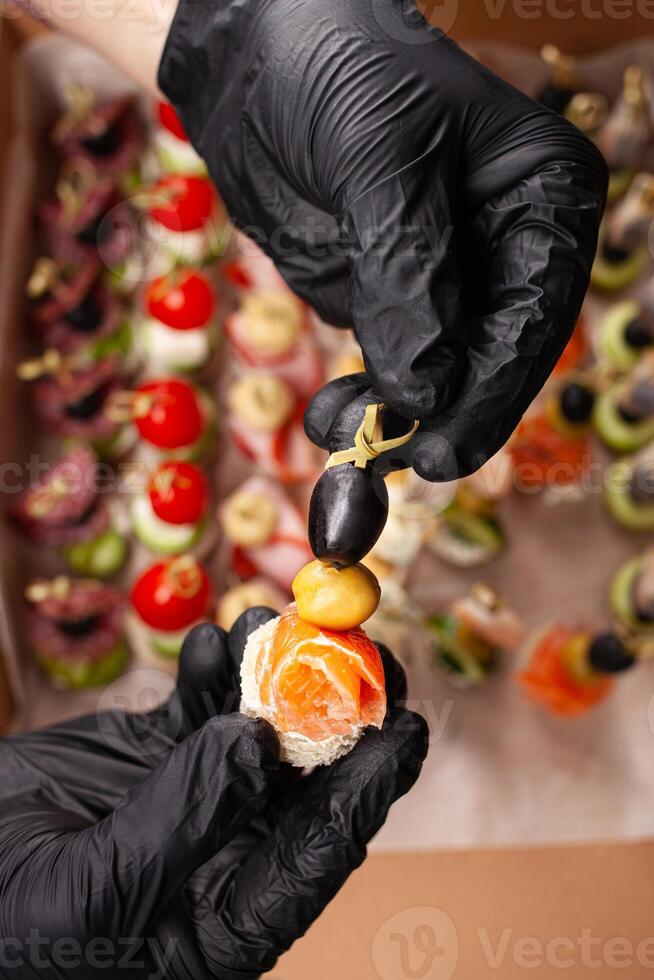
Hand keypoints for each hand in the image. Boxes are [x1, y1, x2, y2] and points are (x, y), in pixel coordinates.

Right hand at [0, 610, 425, 978]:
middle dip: (337, 708)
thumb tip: (260, 743)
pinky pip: (197, 704)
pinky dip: (207, 668)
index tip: (408, 728)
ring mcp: (192, 794)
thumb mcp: (99, 893)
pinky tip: (211, 642)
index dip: (371, 787)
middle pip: (307, 776)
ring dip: (271, 670)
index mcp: (230, 916)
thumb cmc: (10, 933)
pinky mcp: (153, 753)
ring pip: (256, 725)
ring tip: (273, 623)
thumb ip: (185, 818)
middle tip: (363, 645)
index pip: (321, 849)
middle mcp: (227, 850)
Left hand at [159, 0, 606, 474]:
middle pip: (492, 358)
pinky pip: (385, 366)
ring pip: (436, 375)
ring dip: (394, 416)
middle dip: (446, 414)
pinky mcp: (387, 299)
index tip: (447, 450)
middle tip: (406, 465)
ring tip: (341, 432)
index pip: (534, 312)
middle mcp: (502, 246)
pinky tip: (331, 417)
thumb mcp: (379, 158)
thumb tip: (428, 389)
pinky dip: (362, 399)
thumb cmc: (331, 68)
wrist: (250, 57)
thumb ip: (408, 274)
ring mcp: (444, 279)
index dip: (494, 390)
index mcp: (539, 196)